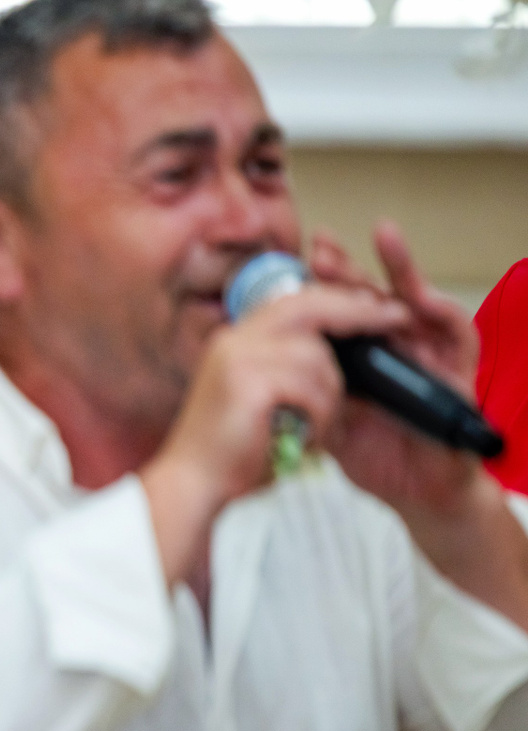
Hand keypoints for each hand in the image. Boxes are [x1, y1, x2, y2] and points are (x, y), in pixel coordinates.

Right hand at [142, 280, 409, 582]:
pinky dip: (320, 416)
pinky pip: (312, 387)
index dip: (340, 298)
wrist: (193, 486)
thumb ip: (286, 368)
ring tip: (317, 429)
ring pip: (318, 357)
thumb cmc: (229, 453)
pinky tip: (307, 438)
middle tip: (399, 318)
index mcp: (235, 341)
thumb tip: (336, 354)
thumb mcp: (258, 398)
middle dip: (360, 312)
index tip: (378, 304)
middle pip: (310, 308)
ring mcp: (238, 359)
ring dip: (331, 397)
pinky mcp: (249, 384)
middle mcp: (233, 341)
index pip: (295, 301)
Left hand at [312, 222, 485, 517]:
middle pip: (370, 296)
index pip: (338, 311)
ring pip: (414, 298)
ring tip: (383, 238)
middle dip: (347, 268)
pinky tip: (417, 295)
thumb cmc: (378, 455)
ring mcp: (426, 351)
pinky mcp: (458, 366)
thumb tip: (272, 378)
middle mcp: (393, 345)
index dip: (320, 286)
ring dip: (398, 267)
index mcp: (359, 354)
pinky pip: (455, 330)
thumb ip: (307, 397)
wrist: (417, 492)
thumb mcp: (330, 424)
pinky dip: (438, 310)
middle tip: (323, 245)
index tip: (297, 263)